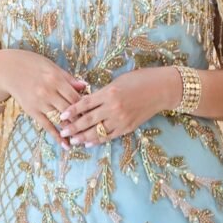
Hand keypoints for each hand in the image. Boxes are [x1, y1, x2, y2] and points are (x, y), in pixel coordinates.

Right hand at [0, 49, 88, 149]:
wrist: (7, 69)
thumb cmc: (32, 64)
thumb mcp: (51, 66)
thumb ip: (68, 78)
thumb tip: (85, 86)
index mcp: (56, 78)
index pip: (76, 96)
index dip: (87, 106)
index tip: (96, 113)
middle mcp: (49, 91)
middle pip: (70, 109)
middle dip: (83, 119)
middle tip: (94, 129)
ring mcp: (40, 102)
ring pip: (60, 119)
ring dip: (73, 130)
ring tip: (84, 139)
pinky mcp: (32, 111)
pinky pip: (46, 125)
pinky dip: (57, 136)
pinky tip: (65, 145)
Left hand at [57, 67, 179, 146]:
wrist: (161, 89)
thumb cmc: (140, 79)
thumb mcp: (118, 81)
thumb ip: (103, 92)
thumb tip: (88, 100)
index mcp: (109, 92)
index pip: (85, 103)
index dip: (72, 110)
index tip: (61, 115)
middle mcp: (113, 107)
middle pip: (88, 119)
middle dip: (73, 127)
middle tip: (62, 131)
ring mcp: (121, 119)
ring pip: (97, 131)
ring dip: (83, 136)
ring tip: (72, 140)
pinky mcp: (128, 127)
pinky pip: (109, 136)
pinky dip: (98, 140)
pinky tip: (89, 142)